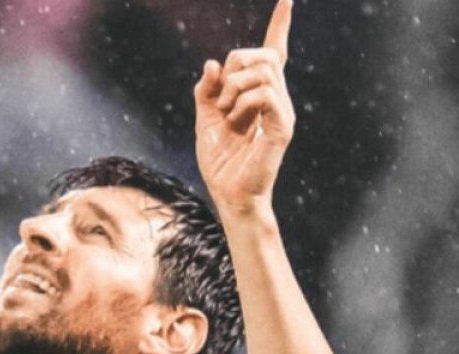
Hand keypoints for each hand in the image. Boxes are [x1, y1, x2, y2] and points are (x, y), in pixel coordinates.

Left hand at [193, 0, 294, 216]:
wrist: (228, 194)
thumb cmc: (220, 161)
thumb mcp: (204, 119)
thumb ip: (206, 91)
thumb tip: (213, 63)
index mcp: (259, 94)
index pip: (274, 53)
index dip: (280, 26)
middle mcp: (276, 98)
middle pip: (261, 55)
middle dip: (235, 64)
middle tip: (221, 96)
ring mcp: (282, 111)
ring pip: (262, 71)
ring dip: (233, 87)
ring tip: (228, 113)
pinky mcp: (282, 126)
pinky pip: (265, 94)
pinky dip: (242, 102)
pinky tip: (236, 119)